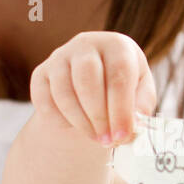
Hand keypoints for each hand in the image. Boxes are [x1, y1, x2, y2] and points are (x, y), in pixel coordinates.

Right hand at [29, 32, 156, 145]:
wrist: (93, 90)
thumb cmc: (122, 90)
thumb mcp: (141, 94)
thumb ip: (141, 106)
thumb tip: (133, 124)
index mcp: (117, 45)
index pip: (118, 73)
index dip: (121, 108)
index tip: (122, 135)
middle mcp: (86, 44)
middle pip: (87, 78)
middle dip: (98, 115)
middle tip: (107, 140)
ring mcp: (60, 57)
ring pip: (64, 91)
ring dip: (80, 121)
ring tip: (95, 137)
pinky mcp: (41, 74)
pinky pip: (44, 100)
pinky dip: (59, 120)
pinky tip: (75, 127)